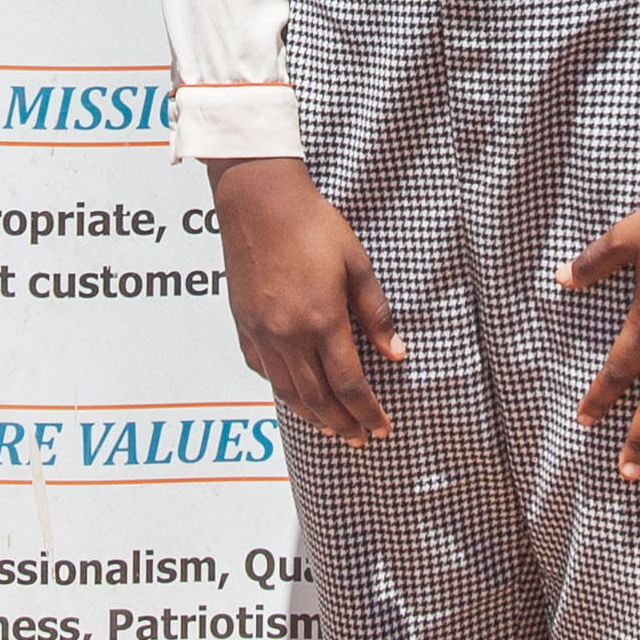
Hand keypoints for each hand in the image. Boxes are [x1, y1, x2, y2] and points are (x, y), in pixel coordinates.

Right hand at [210, 157, 396, 445]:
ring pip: (287, 392)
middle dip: (342, 424)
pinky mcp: (243, 323)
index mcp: (322, 321)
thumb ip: (375, 314)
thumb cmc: (313, 225)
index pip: (350, 385)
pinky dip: (281, 388)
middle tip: (359, 440)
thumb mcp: (357, 264)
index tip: (382, 430)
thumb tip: (396, 355)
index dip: (368, 413)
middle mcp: (288, 335)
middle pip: (318, 398)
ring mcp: (261, 332)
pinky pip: (262, 369)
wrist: (259, 199)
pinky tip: (294, 392)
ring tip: (330, 427)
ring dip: (311, 416)